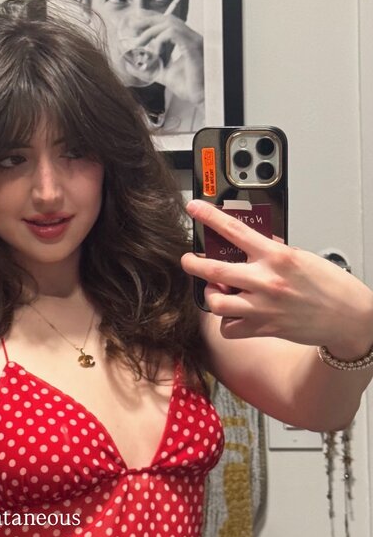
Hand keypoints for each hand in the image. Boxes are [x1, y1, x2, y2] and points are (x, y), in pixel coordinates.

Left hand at [129, 10, 203, 104]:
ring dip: (151, 31)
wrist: (201, 97)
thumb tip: (130, 66)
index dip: (152, 18)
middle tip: (133, 26)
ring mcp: (194, 41)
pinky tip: (154, 51)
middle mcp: (192, 38)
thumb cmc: (189, 87)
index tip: (136, 21)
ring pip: (170, 24)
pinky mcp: (193, 48)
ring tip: (140, 43)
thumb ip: (148, 70)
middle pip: (169, 19)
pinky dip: (160, 39)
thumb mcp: (163, 75)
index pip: (170, 22)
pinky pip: (173, 34)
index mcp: (188, 41)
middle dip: (149, 20)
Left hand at [181, 200, 372, 359]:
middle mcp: (266, 281)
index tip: (194, 208)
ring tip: (217, 291)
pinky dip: (227, 322)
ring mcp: (263, 307)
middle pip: (214, 271)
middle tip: (188, 260)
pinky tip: (235, 314)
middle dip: (193, 264)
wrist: (347, 317)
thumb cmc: (329, 286)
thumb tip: (252, 240)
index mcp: (277, 256)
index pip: (235, 231)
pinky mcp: (263, 328)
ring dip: (211, 296)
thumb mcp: (302, 256)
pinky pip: (229, 328)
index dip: (209, 217)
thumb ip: (273, 249)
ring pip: (217, 303)